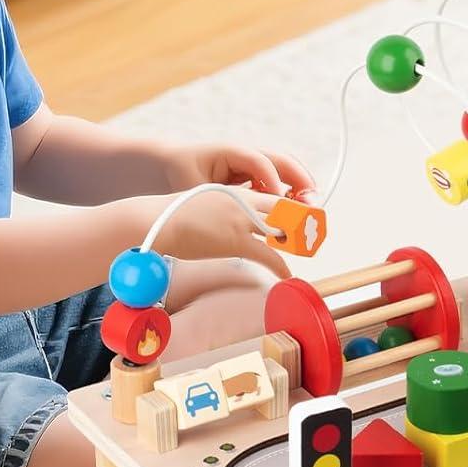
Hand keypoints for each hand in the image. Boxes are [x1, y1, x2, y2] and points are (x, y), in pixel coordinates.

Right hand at [156, 186, 292, 280]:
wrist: (157, 220)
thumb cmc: (177, 214)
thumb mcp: (210, 202)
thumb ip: (231, 208)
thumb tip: (242, 220)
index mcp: (239, 193)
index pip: (277, 198)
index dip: (294, 211)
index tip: (302, 221)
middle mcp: (244, 203)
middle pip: (286, 211)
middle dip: (302, 225)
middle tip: (310, 238)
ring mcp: (241, 221)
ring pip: (281, 230)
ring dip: (294, 243)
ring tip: (301, 252)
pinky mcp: (235, 241)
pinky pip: (268, 255)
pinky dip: (281, 266)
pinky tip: (286, 273)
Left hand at [166, 143, 319, 204]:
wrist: (173, 162)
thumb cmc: (182, 172)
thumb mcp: (193, 185)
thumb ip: (216, 197)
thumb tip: (236, 214)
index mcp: (231, 152)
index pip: (259, 162)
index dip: (271, 181)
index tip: (279, 200)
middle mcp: (248, 155)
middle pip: (282, 161)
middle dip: (300, 180)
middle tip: (311, 202)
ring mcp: (255, 164)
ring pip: (286, 170)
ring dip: (301, 187)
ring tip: (311, 208)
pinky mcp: (257, 175)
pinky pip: (281, 180)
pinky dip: (293, 193)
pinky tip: (297, 212)